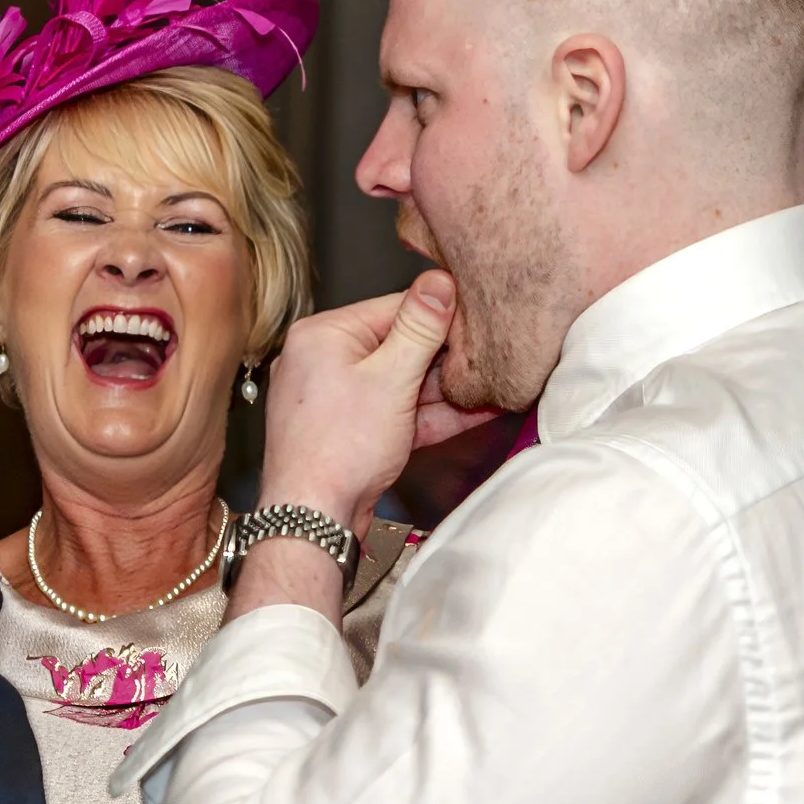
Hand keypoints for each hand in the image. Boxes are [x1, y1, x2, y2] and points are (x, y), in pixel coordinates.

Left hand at [257, 271, 498, 533]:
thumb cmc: (337, 451)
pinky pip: (394, 412)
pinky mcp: (349, 431)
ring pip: (400, 384)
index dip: (441, 316)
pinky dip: (429, 415)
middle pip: (398, 346)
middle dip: (445, 359)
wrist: (312, 519)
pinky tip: (472, 413)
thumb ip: (420, 329)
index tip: (479, 321)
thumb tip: (439, 284)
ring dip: (445, 391)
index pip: (393, 308)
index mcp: (322, 334)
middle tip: (488, 360)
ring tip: (490, 387)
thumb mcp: (392, 379)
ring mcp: (334, 399)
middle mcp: (321, 360)